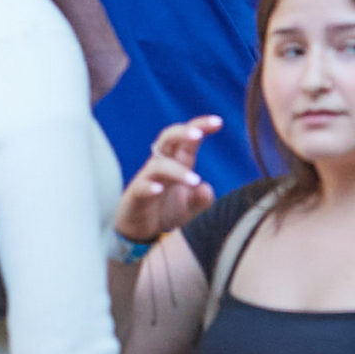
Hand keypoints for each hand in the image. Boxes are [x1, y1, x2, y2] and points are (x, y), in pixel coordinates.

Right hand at [117, 117, 220, 245]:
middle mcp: (161, 165)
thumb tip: (205, 188)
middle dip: (182, 133)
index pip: (188, 138)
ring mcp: (146, 179)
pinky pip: (141, 188)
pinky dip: (149, 187)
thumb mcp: (191, 207)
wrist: (139, 232)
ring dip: (177, 171)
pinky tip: (159, 189)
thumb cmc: (167, 211)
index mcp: (177, 161)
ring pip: (159, 166)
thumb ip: (202, 198)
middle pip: (168, 139)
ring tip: (195, 181)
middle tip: (199, 135)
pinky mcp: (135, 196)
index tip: (219, 122)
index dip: (200, 126)